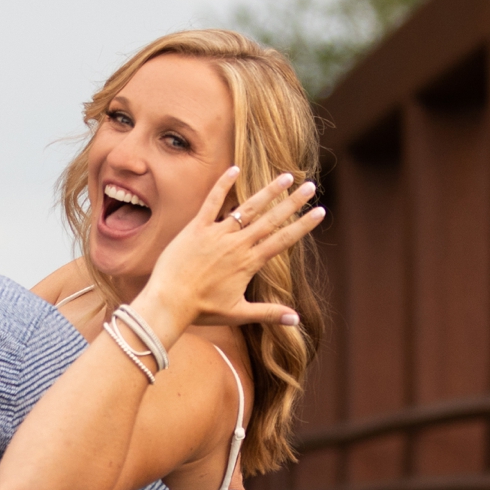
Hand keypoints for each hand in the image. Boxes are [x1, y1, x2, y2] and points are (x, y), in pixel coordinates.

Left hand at [140, 169, 323, 331]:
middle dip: (293, 202)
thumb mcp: (238, 313)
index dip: (303, 226)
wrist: (169, 302)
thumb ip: (269, 313)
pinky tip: (234, 169)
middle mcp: (237, 244)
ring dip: (268, 191)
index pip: (283, 240)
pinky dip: (222, 185)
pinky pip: (211, 202)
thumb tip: (296, 320)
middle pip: (271, 219)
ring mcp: (217, 234)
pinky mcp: (196, 228)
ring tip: (286, 177)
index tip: (320, 212)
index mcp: (249, 263)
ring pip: (247, 208)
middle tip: (311, 186)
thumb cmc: (201, 310)